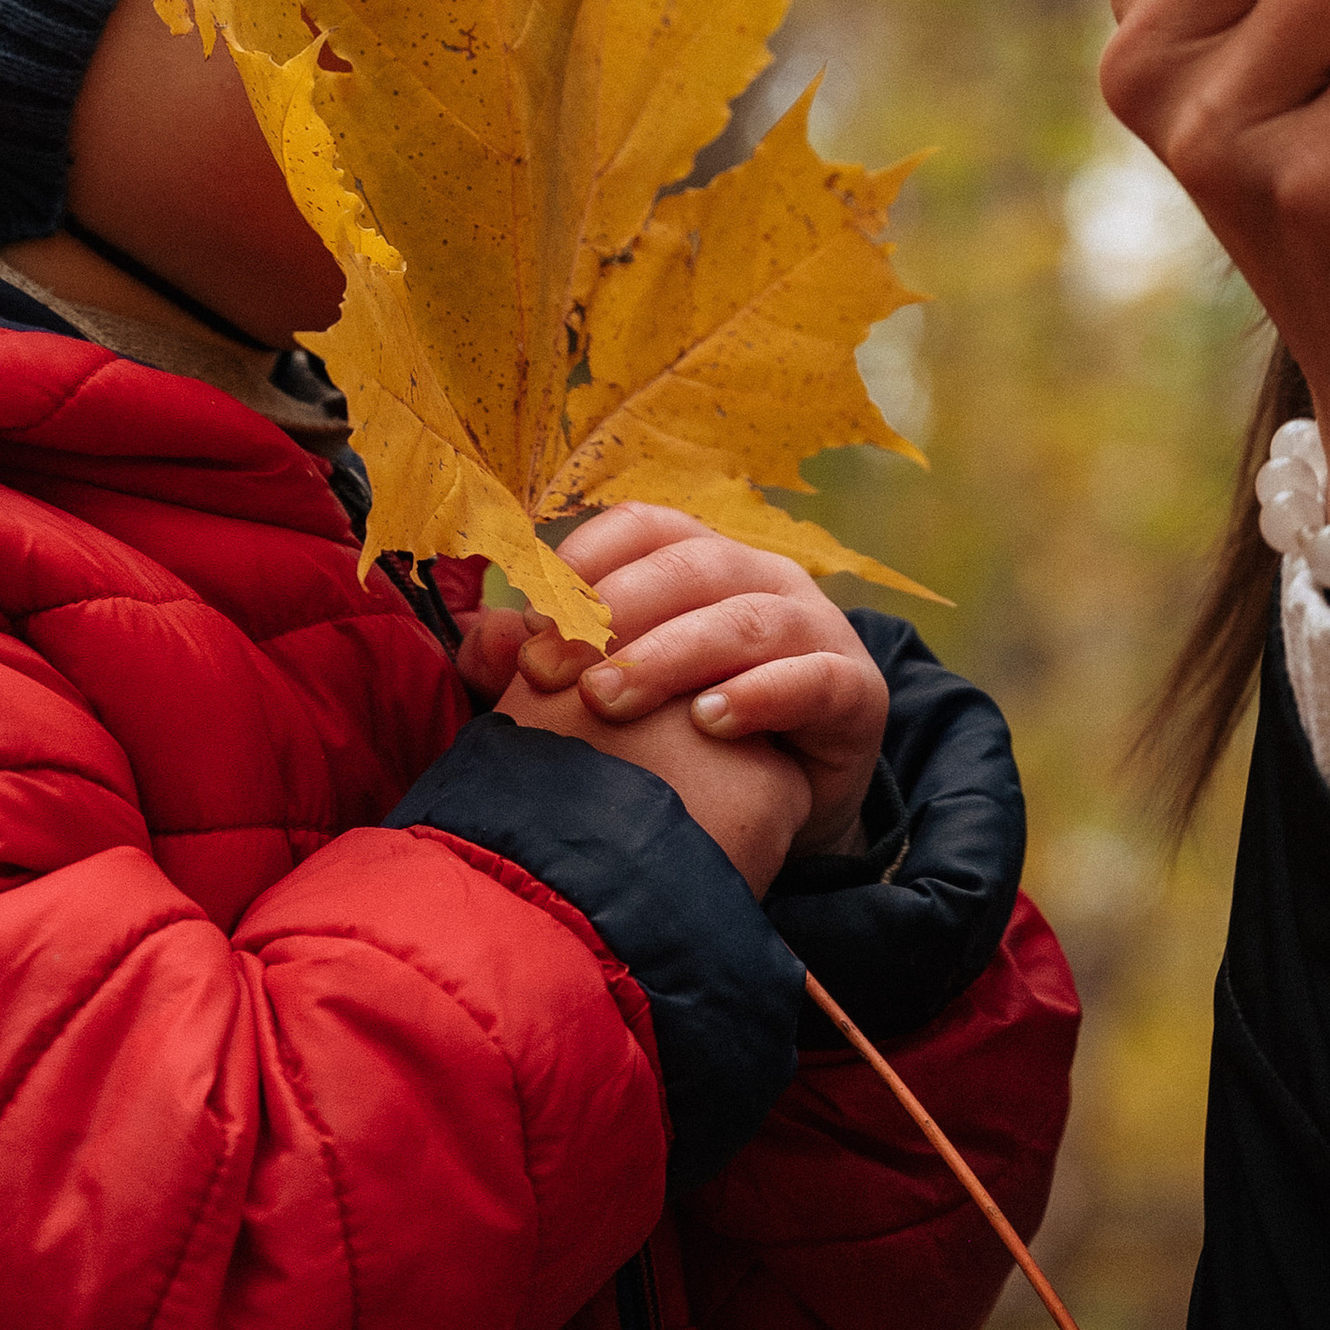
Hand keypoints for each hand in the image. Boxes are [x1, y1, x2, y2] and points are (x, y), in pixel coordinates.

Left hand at [457, 507, 887, 883]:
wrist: (788, 805)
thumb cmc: (686, 736)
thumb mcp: (614, 696)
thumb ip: (545, 664)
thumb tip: (472, 637)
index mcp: (701, 561)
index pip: (644, 525)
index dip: (586, 558)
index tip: (531, 616)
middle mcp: (762, 578)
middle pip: (690, 567)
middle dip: (613, 615)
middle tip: (551, 673)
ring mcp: (814, 629)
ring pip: (745, 618)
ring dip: (671, 655)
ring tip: (610, 700)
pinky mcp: (856, 689)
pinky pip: (813, 678)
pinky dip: (761, 695)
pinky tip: (711, 724)